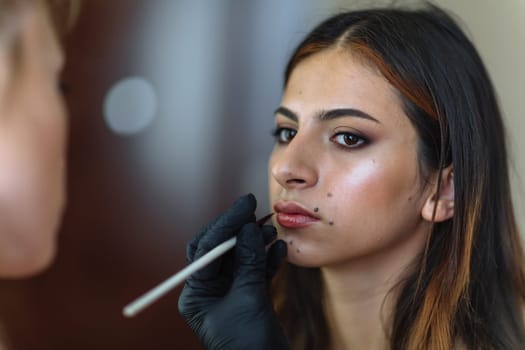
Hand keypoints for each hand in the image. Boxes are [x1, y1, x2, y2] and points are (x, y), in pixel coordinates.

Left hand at [178, 194, 288, 349]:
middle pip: (222, 249)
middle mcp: (209, 290)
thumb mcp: (247, 298)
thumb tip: (248, 229)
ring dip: (257, 243)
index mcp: (197, 292)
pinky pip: (255, 271)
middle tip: (257, 212)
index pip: (206, 247)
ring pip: (241, 258)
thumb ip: (248, 261)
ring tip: (272, 231)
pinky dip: (267, 260)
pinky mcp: (249, 298)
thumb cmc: (247, 343)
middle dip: (239, 230)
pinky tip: (280, 250)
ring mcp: (230, 294)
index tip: (246, 204)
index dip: (226, 223)